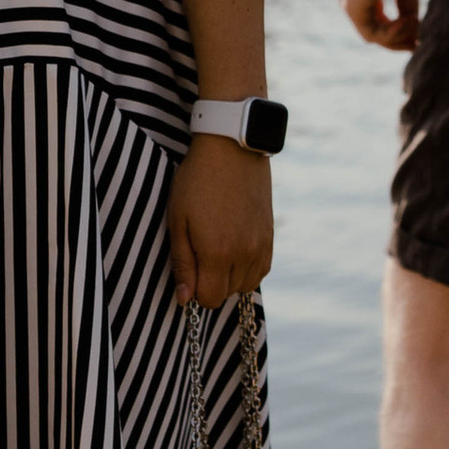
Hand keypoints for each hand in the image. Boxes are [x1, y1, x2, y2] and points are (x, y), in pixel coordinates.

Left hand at [168, 136, 273, 307]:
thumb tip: (185, 299)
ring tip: (217, 251)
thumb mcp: (178, 221)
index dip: (195, 291)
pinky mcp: (270, 236)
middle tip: (200, 253)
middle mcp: (244, 254)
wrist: (231, 149)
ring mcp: (261, 245)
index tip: (189, 270)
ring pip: (246, 285)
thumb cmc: (196, 182)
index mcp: (217, 253)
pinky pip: (262, 270)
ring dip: (230, 278)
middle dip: (211, 283)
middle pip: (227, 294)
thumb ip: (183, 263)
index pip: (209, 299)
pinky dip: (247, 269)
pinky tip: (235, 251)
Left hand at [340, 0, 422, 52]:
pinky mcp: (353, 9)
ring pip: (375, 36)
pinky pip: (374, 34)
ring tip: (414, 23)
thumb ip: (407, 4)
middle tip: (417, 44)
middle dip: (398, 40)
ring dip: (399, 34)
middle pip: (375, 32)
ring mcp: (350, 5)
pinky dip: (393, 32)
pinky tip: (407, 21)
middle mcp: (352, 1)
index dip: (398, 29)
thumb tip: (415, 23)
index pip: (378, 20)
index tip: (418, 33)